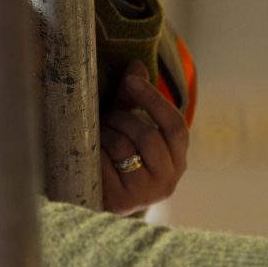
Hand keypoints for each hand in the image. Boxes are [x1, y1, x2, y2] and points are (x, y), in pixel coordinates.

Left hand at [99, 60, 189, 215]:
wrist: (98, 202)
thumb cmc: (117, 158)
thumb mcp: (129, 127)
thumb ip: (133, 99)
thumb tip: (136, 64)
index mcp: (178, 159)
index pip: (175, 125)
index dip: (154, 99)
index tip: (131, 80)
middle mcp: (168, 181)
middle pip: (148, 135)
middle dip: (122, 118)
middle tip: (105, 116)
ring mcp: (145, 195)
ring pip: (125, 148)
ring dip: (106, 133)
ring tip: (96, 135)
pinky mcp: (121, 202)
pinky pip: (104, 163)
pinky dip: (94, 151)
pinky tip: (89, 153)